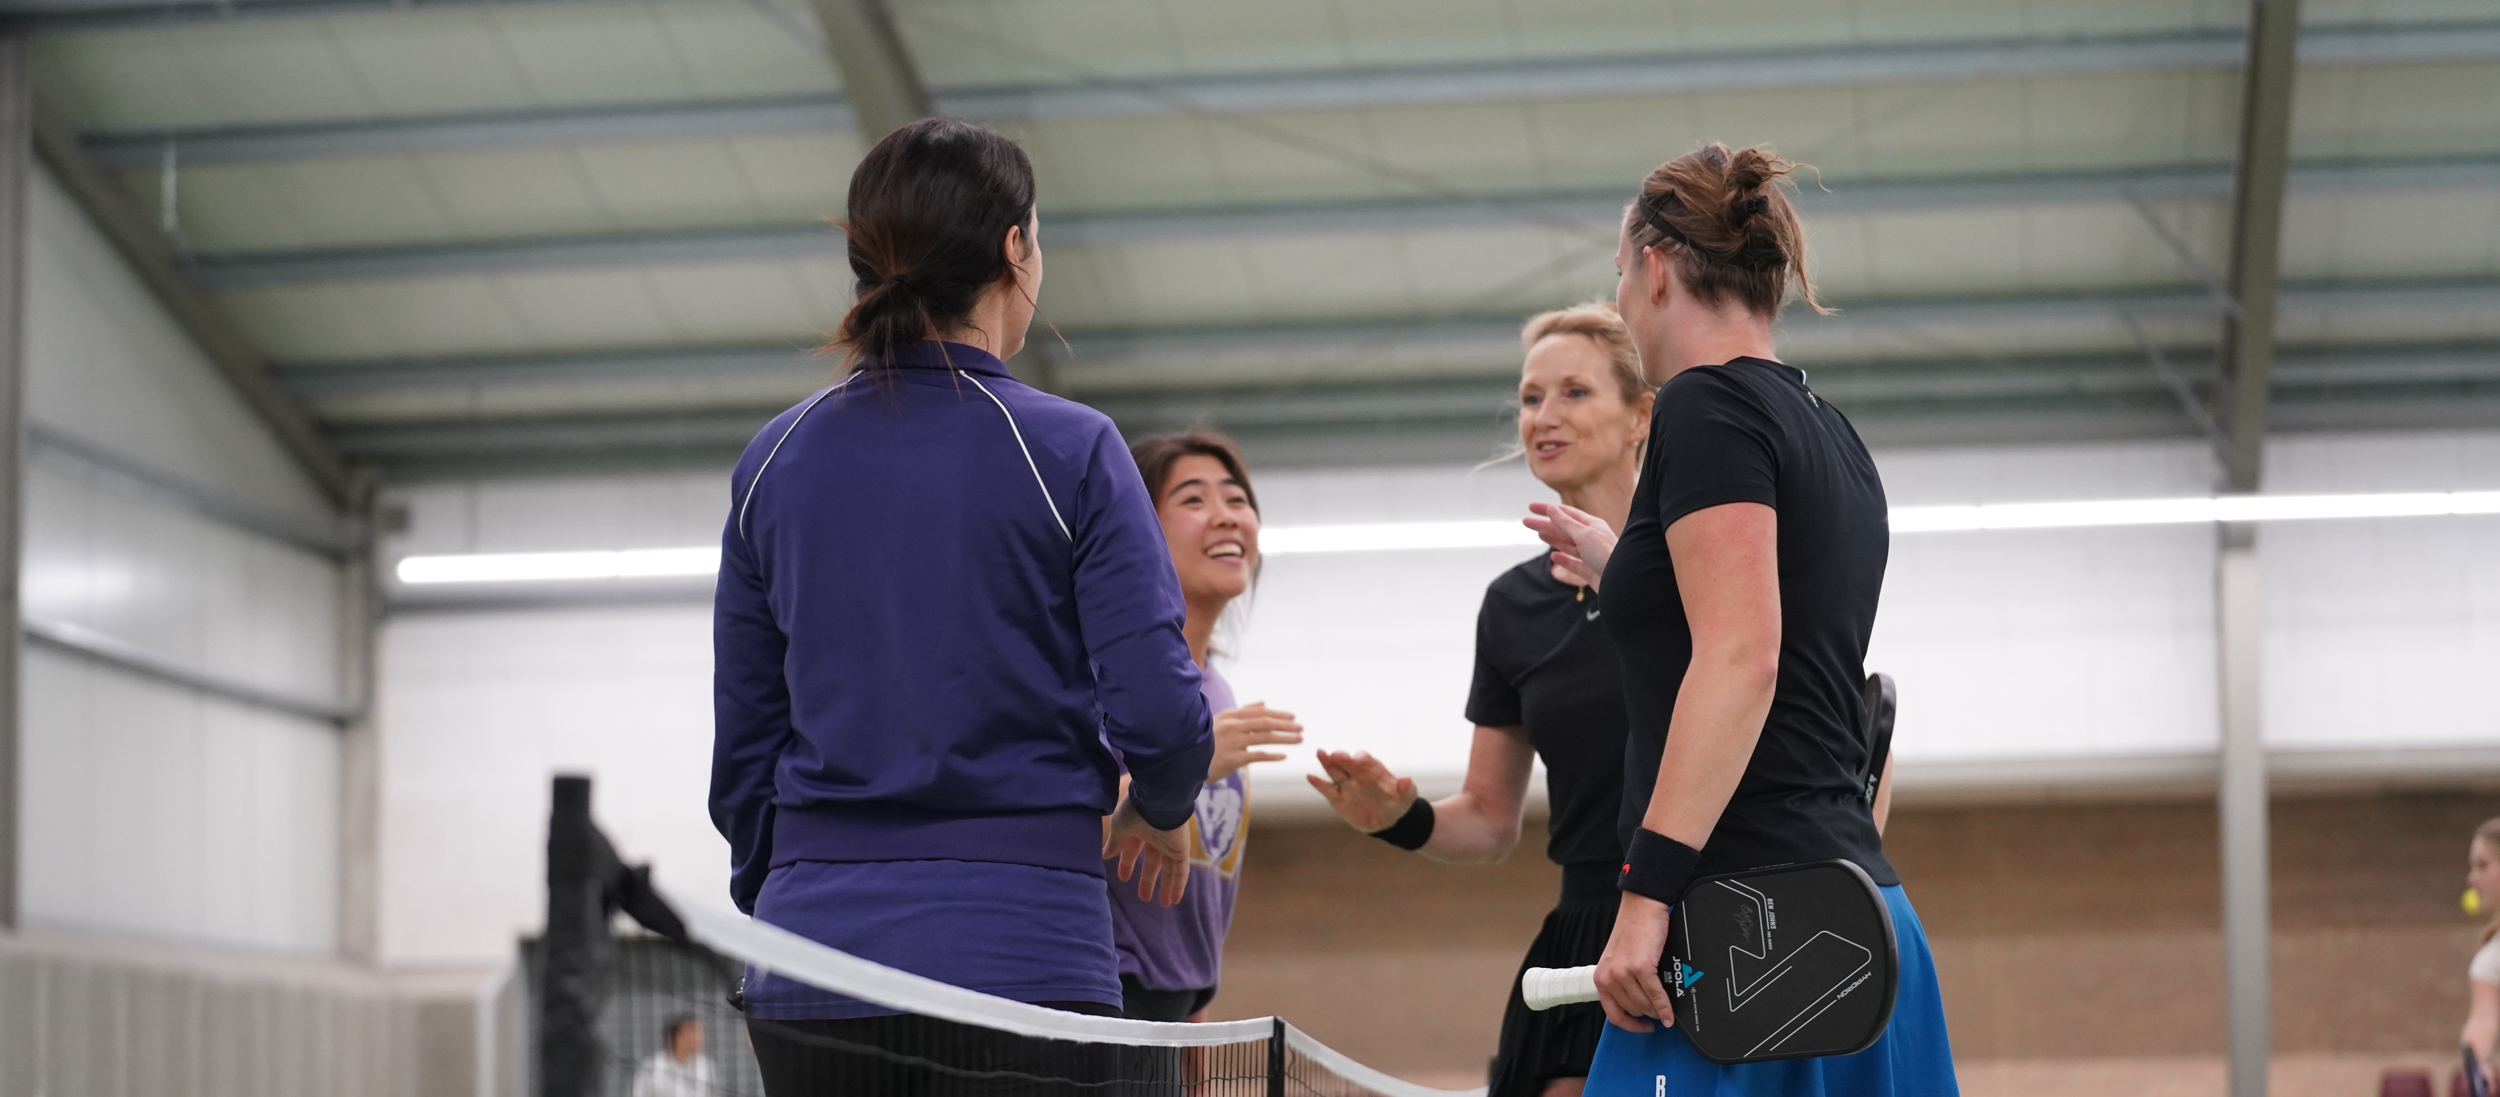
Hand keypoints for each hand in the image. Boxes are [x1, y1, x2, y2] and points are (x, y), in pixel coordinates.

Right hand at [1102, 796, 1190, 906]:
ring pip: (1169, 868)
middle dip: (1148, 879)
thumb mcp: (1119, 828)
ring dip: (1165, 886)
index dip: (1128, 863)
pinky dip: (1178, 885)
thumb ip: (1115, 843)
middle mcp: (1156, 835)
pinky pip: (1181, 870)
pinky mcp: (1181, 849)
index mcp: (1139, 827)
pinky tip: (1174, 899)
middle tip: (1143, 897)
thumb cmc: (1135, 810)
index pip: (1133, 849)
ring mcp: (1170, 842)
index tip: (1122, 877)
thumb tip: (1105, 855)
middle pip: (1153, 861)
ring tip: (1164, 905)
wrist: (1158, 798)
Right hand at [1210, 702, 1301, 782]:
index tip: (1293, 717)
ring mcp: (1232, 742)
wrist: (1187, 763)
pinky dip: (1272, 755)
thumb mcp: (1221, 722)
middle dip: (1285, 725)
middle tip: (1301, 728)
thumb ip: (1243, 712)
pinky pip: (1257, 755)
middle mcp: (1231, 726)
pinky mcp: (1232, 759)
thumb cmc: (1206, 742)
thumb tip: (1264, 702)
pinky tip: (1284, 756)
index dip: (1277, 714)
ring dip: (1284, 738)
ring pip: (1264, 737)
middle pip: (1264, 722)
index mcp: (1229, 716)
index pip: (1259, 712)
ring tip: (1299, 740)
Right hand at [1305, 749, 1417, 833]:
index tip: (1358, 760)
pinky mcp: (1338, 798)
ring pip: (1334, 771)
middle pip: (1346, 762)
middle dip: (1342, 757)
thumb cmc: (1397, 803)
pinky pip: (1327, 789)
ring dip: (1327, 762)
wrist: (1387, 820)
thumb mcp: (1406, 798)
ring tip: (1320, 753)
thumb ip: (1406, 789)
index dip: (1362, 759)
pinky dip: (1318, 783)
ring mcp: (1346, 784)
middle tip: (1335, 754)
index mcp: (1373, 769)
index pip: (1365, 760)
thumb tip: (1406, 780)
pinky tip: (1310, 776)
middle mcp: (1357, 773)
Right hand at [1525, 502, 1617, 589]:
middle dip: (1544, 525)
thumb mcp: (1583, 535)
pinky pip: (1573, 563)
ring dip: (1552, 539)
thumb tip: (1551, 509)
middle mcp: (1592, 539)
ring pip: (1567, 545)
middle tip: (1526, 522)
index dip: (1548, 509)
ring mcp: (1590, 556)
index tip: (1531, 507)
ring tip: (1538, 534)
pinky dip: (1563, 559)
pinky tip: (1554, 557)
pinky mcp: (1590, 571)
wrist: (1621, 582)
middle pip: (1564, 529)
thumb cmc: (1606, 555)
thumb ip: (1565, 522)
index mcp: (1592, 525)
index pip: (1566, 513)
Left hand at [1595, 893, 1674, 1031]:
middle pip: (1633, 1010)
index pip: (1613, 1014)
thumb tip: (1641, 1005)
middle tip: (1660, 1012)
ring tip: (1666, 1009)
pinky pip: (1655, 996)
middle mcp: (1609, 977)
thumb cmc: (1634, 930)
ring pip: (1645, 1006)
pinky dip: (1665, 1007)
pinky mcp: (1640, 968)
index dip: (1630, 1025)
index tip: (1642, 1027)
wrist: (1642, 907)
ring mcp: (1623, 973)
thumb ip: (1624, 982)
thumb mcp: (1621, 960)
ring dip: (1658, 1011)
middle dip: (1649, 1014)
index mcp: (1601, 977)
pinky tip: (1671, 1012)